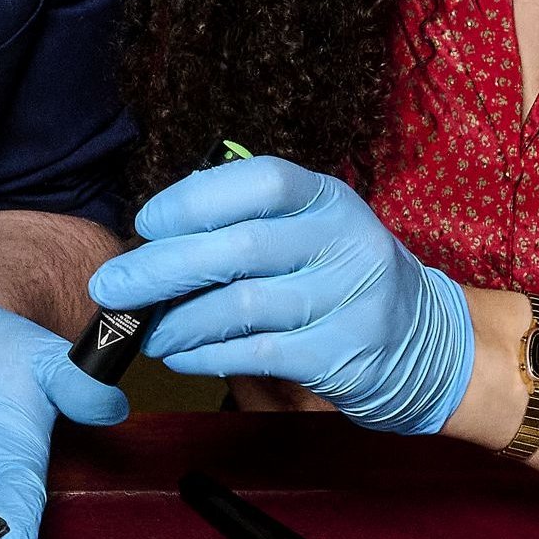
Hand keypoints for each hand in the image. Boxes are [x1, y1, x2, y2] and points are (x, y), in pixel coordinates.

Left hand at [88, 156, 473, 435]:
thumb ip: (249, 227)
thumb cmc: (343, 281)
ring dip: (179, 322)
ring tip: (147, 332)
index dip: (194, 199)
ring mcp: (347, 299)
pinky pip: (257, 353)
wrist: (426, 344)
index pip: (258, 182)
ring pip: (242, 306)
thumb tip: (156, 242)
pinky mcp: (341, 353)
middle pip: (239, 247)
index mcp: (329, 200)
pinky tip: (180, 356)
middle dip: (162, 268)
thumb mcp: (313, 234)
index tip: (147, 224)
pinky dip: (207, 355)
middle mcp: (343, 242)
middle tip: (112, 287)